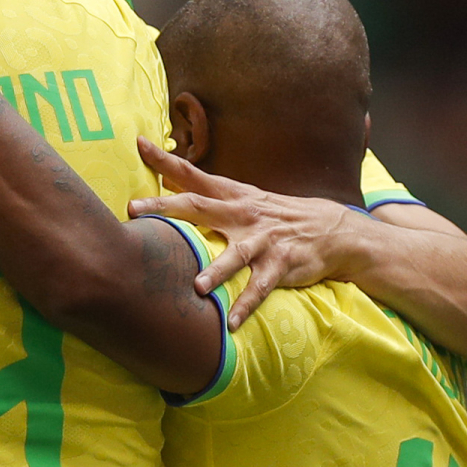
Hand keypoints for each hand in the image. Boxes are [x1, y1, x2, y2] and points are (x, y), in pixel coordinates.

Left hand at [131, 137, 366, 326]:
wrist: (331, 230)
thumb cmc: (273, 215)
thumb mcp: (242, 198)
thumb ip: (204, 193)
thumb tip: (166, 179)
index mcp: (232, 195)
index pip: (194, 174)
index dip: (166, 159)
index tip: (140, 143)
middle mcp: (243, 213)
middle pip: (199, 206)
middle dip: (166, 207)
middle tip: (135, 209)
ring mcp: (263, 240)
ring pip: (235, 254)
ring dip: (216, 270)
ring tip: (197, 286)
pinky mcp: (280, 264)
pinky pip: (260, 288)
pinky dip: (245, 306)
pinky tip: (230, 323)